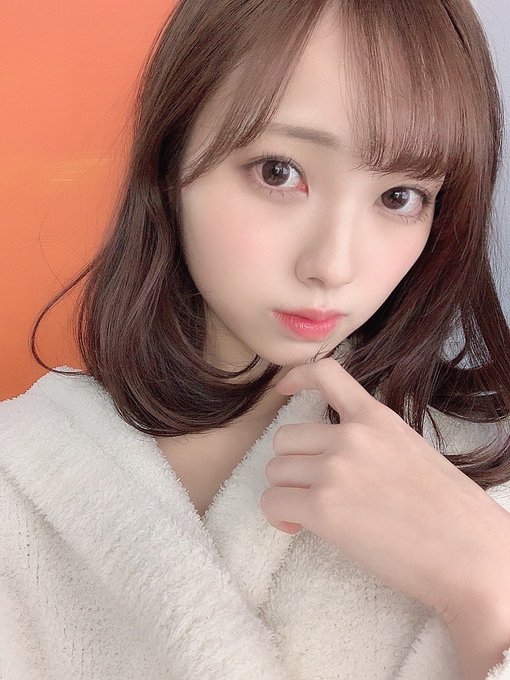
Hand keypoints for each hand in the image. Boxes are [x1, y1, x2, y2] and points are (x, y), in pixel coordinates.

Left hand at [259, 357, 509, 626]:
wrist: (470, 555)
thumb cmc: (451, 512)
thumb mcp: (411, 451)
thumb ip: (371, 442)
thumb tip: (334, 456)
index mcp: (376, 418)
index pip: (326, 373)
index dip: (296, 376)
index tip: (283, 388)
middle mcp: (350, 437)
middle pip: (285, 437)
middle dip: (293, 465)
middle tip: (311, 491)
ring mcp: (334, 470)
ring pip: (275, 471)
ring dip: (286, 492)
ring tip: (308, 514)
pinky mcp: (322, 508)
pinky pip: (272, 503)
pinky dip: (277, 518)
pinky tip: (297, 528)